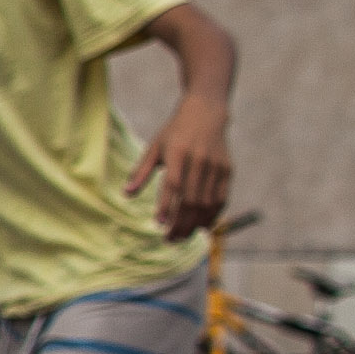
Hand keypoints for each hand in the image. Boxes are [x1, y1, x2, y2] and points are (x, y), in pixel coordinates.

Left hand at [126, 99, 231, 240]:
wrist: (206, 113)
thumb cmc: (174, 133)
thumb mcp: (154, 148)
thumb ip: (141, 171)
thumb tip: (127, 194)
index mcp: (179, 153)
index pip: (174, 184)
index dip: (167, 205)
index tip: (160, 224)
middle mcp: (200, 160)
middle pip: (191, 199)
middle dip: (180, 223)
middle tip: (169, 240)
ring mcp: (216, 166)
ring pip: (207, 202)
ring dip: (194, 224)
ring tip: (181, 238)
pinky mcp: (227, 170)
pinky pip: (221, 198)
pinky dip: (212, 215)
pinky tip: (201, 228)